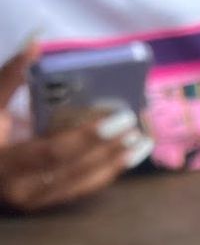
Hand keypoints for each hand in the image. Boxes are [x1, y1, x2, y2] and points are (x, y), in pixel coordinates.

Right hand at [0, 44, 151, 212]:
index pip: (54, 152)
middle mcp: (23, 189)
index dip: (87, 137)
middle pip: (75, 170)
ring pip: (83, 185)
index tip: (119, 119)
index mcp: (6, 163)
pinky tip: (125, 156)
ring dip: (115, 163)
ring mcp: (37, 201)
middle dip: (110, 149)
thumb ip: (10, 76)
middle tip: (137, 127)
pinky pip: (82, 189)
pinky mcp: (48, 202)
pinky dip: (106, 172)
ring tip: (141, 143)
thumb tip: (36, 42)